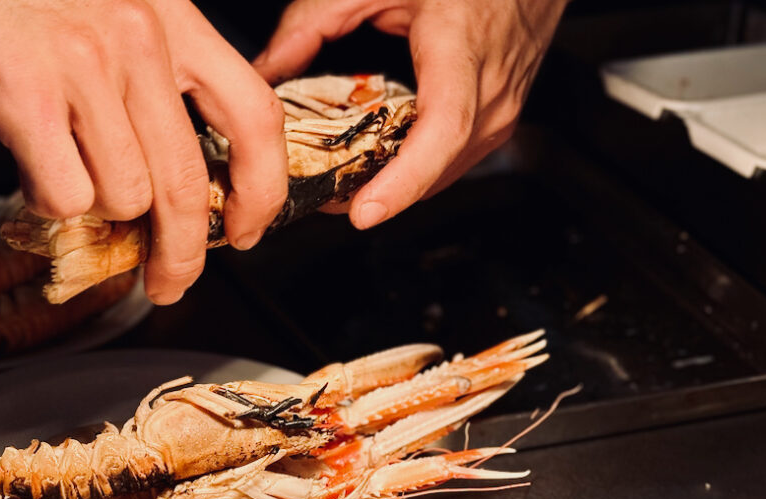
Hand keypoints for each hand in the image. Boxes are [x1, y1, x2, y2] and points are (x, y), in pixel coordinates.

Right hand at [0, 0, 287, 303]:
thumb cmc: (2, 3)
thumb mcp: (102, 17)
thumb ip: (149, 81)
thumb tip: (183, 181)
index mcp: (169, 14)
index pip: (253, 113)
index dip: (261, 188)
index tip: (248, 228)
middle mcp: (136, 33)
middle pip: (188, 180)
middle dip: (182, 252)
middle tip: (168, 282)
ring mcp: (81, 62)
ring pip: (125, 195)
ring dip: (96, 210)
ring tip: (62, 175)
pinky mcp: (23, 93)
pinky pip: (66, 195)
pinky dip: (48, 203)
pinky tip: (30, 172)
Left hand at [253, 0, 568, 228]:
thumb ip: (313, 20)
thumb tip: (265, 70)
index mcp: (461, 49)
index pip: (442, 130)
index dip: (402, 180)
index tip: (364, 211)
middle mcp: (490, 91)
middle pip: (433, 168)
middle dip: (372, 192)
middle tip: (314, 200)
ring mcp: (501, 111)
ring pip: (440, 174)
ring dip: (389, 186)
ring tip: (335, 185)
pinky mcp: (498, 121)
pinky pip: (451, 161)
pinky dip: (411, 170)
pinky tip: (374, 164)